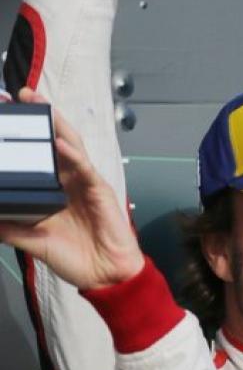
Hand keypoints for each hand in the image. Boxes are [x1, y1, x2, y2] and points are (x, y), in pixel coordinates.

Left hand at [0, 89, 143, 289]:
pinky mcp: (100, 191)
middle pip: (55, 139)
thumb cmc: (75, 257)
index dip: (25, 134)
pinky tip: (59, 142)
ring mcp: (86, 182)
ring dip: (57, 122)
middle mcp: (70, 180)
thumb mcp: (31, 241)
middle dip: (40, 116)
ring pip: (71, 145)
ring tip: (40, 103)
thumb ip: (9, 227)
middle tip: (20, 94)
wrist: (104, 275)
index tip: (4, 113)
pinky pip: (85, 168)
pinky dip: (72, 154)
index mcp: (55, 188)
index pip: (38, 153)